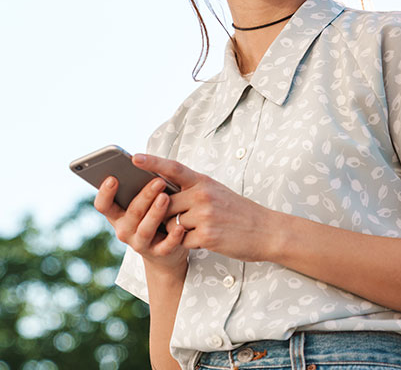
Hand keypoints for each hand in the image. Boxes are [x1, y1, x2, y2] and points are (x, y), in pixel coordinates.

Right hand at [94, 174, 186, 272]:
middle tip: (159, 181)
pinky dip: (173, 237)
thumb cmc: (153, 216)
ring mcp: (140, 243)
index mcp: (117, 215)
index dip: (105, 193)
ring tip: (166, 198)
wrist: (164, 252)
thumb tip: (146, 164)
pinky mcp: (159, 254)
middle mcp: (124, 230)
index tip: (113, 178)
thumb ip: (140, 188)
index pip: (103, 205)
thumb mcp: (143, 203)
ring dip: (156, 213)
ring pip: (146, 228)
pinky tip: (179, 227)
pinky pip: (165, 246)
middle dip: (145, 195)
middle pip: (132, 213)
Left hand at [131, 153, 277, 261]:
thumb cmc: (238, 212)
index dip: (153, 162)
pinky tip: (208, 239)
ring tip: (202, 228)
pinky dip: (191, 243)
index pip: (174, 168)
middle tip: (187, 218)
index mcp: (204, 181)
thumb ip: (192, 190)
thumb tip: (163, 192)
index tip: (135, 157)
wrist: (266, 231)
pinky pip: (182, 240)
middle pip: (165, 204)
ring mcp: (204, 215)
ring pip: (171, 224)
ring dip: (180, 230)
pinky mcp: (206, 235)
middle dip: (168, 214)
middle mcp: (203, 195)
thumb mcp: (217, 192)